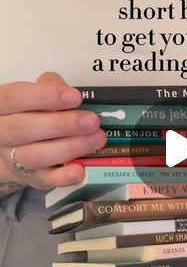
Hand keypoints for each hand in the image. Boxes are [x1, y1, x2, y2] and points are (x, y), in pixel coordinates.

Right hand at [0, 72, 105, 189]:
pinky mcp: (29, 178)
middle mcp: (1, 134)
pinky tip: (80, 170)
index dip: (45, 96)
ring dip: (69, 148)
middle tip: (92, 121)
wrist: (11, 148)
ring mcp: (12, 159)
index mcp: (0, 107)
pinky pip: (44, 180)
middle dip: (62, 124)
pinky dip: (63, 177)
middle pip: (23, 129)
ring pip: (34, 156)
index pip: (15, 98)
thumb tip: (67, 90)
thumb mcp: (33, 96)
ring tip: (96, 139)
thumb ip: (48, 86)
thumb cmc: (28, 115)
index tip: (75, 97)